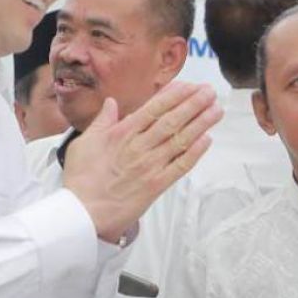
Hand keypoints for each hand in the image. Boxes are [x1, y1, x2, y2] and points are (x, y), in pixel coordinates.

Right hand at [64, 82, 220, 242]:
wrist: (83, 212)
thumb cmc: (81, 178)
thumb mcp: (85, 142)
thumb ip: (102, 120)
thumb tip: (111, 103)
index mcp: (122, 133)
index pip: (154, 108)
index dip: (175, 95)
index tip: (190, 86)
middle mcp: (140, 147)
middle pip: (173, 120)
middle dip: (194, 104)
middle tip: (210, 92)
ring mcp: (150, 166)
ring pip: (181, 140)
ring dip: (201, 123)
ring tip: (216, 110)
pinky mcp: (156, 185)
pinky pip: (180, 166)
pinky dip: (195, 153)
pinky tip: (207, 140)